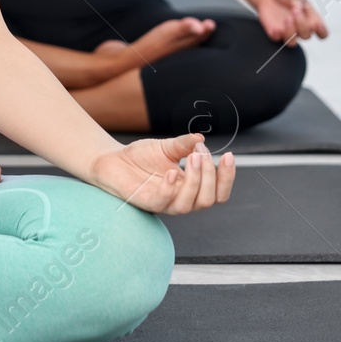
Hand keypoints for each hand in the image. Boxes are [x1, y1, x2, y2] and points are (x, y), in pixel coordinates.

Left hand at [88, 133, 233, 214]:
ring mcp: (165, 203)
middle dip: (211, 175)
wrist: (111, 159)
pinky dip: (170, 188)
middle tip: (201, 152)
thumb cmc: (140, 157)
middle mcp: (181, 199)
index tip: (229, 155)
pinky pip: (163, 202)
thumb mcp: (166, 147)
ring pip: (191, 204)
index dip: (227, 177)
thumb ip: (184, 144)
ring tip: (192, 157)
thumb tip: (200, 138)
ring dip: (196, 180)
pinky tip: (171, 171)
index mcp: (191, 188)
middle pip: (209, 199)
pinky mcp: (146, 202)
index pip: (219, 192)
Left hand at [256, 0, 328, 44]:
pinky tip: (276, 28)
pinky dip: (277, 35)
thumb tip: (298, 7)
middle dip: (302, 24)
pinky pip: (276, 39)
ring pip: (292, 43)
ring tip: (287, 18)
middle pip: (307, 36)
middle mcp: (301, 28)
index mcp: (311, 19)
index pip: (322, 33)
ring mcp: (287, 32)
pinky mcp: (274, 32)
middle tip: (294, 11)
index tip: (316, 23)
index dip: (321, 32)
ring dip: (291, 33)